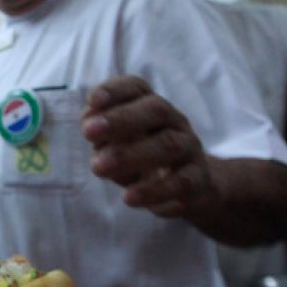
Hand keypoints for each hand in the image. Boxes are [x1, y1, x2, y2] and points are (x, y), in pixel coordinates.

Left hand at [80, 76, 219, 217]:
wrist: (189, 186)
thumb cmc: (142, 155)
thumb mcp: (118, 142)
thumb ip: (103, 132)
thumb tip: (89, 123)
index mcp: (150, 106)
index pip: (136, 88)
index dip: (114, 90)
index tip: (93, 100)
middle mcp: (173, 121)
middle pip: (155, 110)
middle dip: (121, 119)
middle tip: (88, 132)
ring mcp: (189, 149)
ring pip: (168, 145)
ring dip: (131, 155)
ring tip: (99, 168)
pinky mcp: (198, 180)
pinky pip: (181, 183)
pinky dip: (154, 191)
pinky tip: (129, 198)